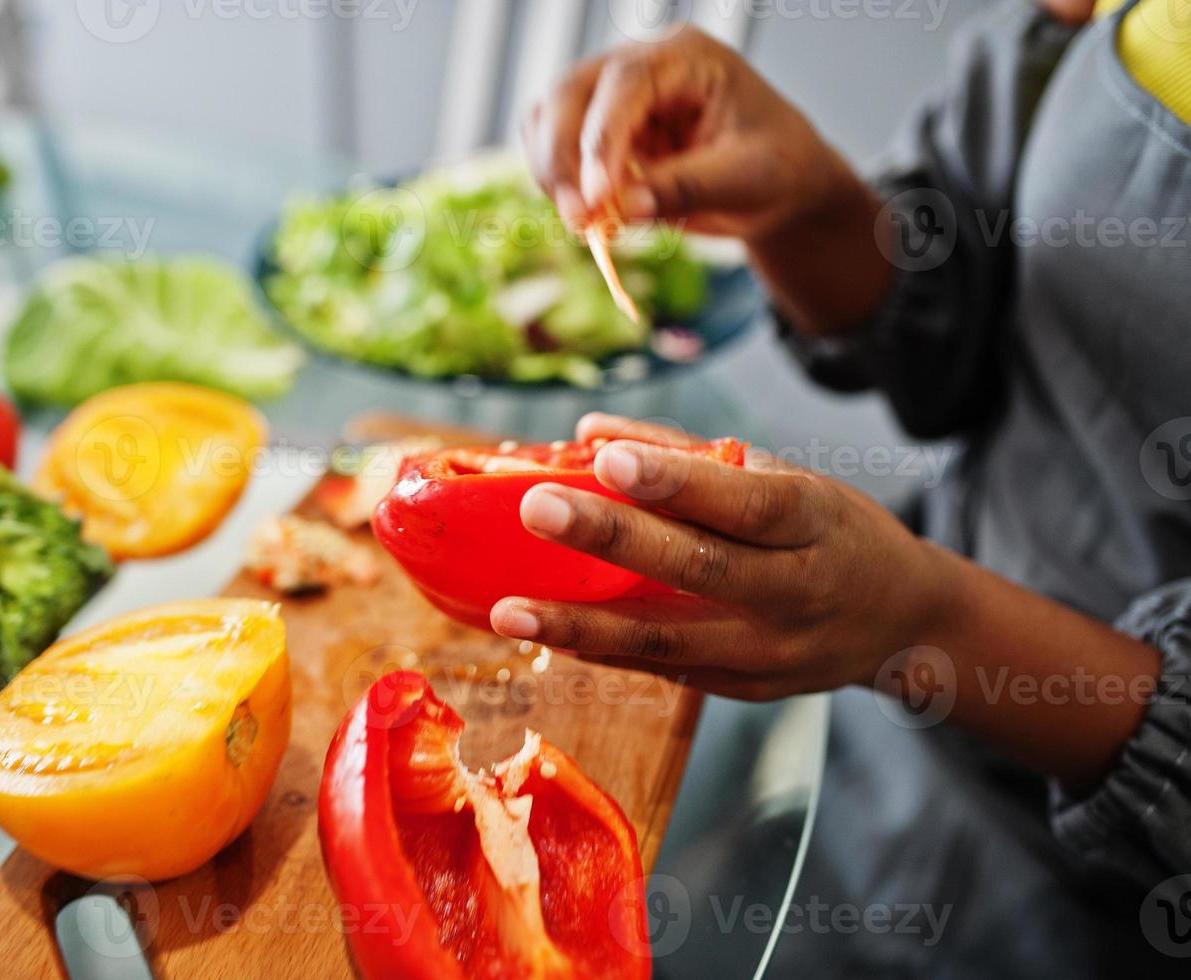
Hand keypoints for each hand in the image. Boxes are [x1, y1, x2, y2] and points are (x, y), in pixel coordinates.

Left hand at [489, 415, 956, 699]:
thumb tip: (587, 430)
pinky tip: (546, 634)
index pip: (742, 501)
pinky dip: (601, 651)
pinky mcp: (744, 688)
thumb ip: (688, 453)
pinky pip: (663, 667)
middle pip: (698, 566)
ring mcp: (769, 651)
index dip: (674, 481)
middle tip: (536, 508)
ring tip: (509, 610)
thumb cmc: (832, 531)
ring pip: (667, 639)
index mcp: (813, 522)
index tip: (607, 460)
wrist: (903, 623)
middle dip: (611, 538)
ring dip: (581, 625)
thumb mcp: (787, 477)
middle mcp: (794, 591)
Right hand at [522, 27, 891, 333]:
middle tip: (579, 220)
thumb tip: (624, 207)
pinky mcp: (595, 133)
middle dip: (562, 157)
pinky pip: (550, 147)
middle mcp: (640, 65)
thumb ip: (686, 187)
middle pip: (569, 92)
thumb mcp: (746, 179)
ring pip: (548, 116)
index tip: (599, 197)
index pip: (624, 83)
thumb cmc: (775, 168)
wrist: (777, 184)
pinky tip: (585, 218)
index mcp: (686, 57)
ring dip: (550, 171)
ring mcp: (611, 97)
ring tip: (582, 224)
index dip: (601, 139)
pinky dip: (554, 182)